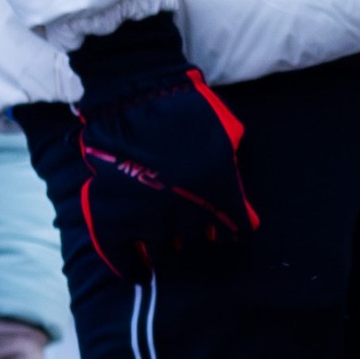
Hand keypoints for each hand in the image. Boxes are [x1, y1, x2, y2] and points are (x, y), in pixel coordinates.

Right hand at [70, 15, 255, 281]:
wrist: (134, 89)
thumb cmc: (186, 107)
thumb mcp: (226, 137)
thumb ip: (235, 178)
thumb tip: (247, 219)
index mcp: (216, 191)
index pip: (233, 231)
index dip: (229, 231)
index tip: (223, 231)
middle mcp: (184, 209)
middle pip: (195, 241)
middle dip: (193, 235)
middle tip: (186, 226)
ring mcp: (146, 213)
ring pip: (162, 250)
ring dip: (164, 246)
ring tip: (161, 239)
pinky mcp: (111, 212)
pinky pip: (120, 252)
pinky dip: (127, 264)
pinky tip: (134, 269)